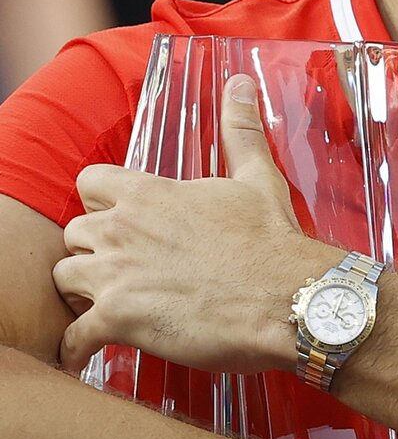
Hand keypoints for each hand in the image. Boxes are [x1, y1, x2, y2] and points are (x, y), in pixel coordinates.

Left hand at [54, 74, 330, 374]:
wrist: (292, 298)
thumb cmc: (275, 242)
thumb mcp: (257, 179)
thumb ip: (240, 131)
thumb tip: (240, 85)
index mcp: (148, 194)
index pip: (90, 184)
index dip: (102, 202)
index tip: (121, 218)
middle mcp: (121, 230)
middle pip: (73, 235)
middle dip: (94, 251)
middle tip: (123, 267)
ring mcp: (115, 276)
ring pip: (65, 280)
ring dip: (84, 293)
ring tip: (108, 304)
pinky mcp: (119, 320)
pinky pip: (74, 338)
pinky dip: (76, 348)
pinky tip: (85, 353)